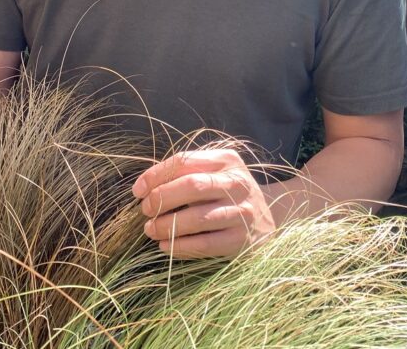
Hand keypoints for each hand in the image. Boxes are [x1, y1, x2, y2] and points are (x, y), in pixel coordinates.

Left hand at [132, 148, 275, 258]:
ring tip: (150, 230)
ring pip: (197, 218)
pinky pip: (206, 244)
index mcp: (226, 160)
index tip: (137, 190)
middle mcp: (237, 183)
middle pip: (191, 186)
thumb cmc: (226, 192)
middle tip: (144, 210)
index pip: (184, 161)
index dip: (156, 175)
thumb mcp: (213, 172)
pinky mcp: (242, 240)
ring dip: (167, 225)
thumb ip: (184, 172)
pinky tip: (165, 246)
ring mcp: (242, 212)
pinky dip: (181, 246)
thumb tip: (144, 186)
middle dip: (161, 198)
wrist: (268, 219)